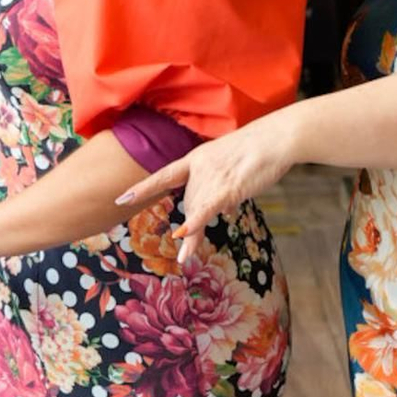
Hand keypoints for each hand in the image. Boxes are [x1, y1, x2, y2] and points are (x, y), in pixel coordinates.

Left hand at [114, 112, 298, 264]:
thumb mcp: (234, 166)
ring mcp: (210, 179)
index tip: (122, 198)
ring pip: (197, 213)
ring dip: (192, 238)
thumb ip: (225, 186)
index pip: (164, 176)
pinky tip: (182, 237)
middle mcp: (199, 169)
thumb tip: (225, 209)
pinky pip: (206, 211)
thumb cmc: (260, 150)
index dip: (143, 188)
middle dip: (195, 219)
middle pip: (189, 202)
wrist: (275, 139)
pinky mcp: (226, 189)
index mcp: (197, 159)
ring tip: (185, 258)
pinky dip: (193, 225)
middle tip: (202, 232)